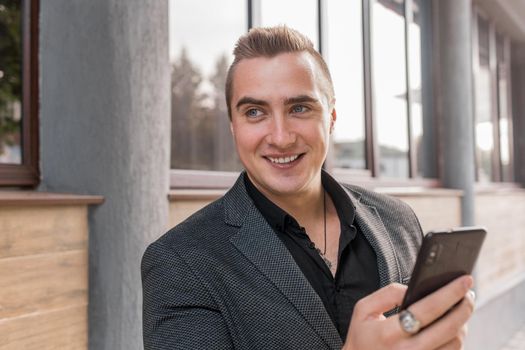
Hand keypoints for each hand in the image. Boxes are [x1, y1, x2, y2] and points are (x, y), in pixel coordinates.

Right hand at [343, 275, 474, 349]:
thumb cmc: (362, 336)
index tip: (464, 280)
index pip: (427, 309)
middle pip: (449, 328)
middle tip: (469, 293)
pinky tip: (452, 326)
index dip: (449, 293)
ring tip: (461, 308)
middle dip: (465, 307)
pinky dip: (455, 338)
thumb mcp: (364, 309)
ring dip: (463, 323)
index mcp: (389, 333)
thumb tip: (415, 288)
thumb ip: (388, 294)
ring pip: (455, 344)